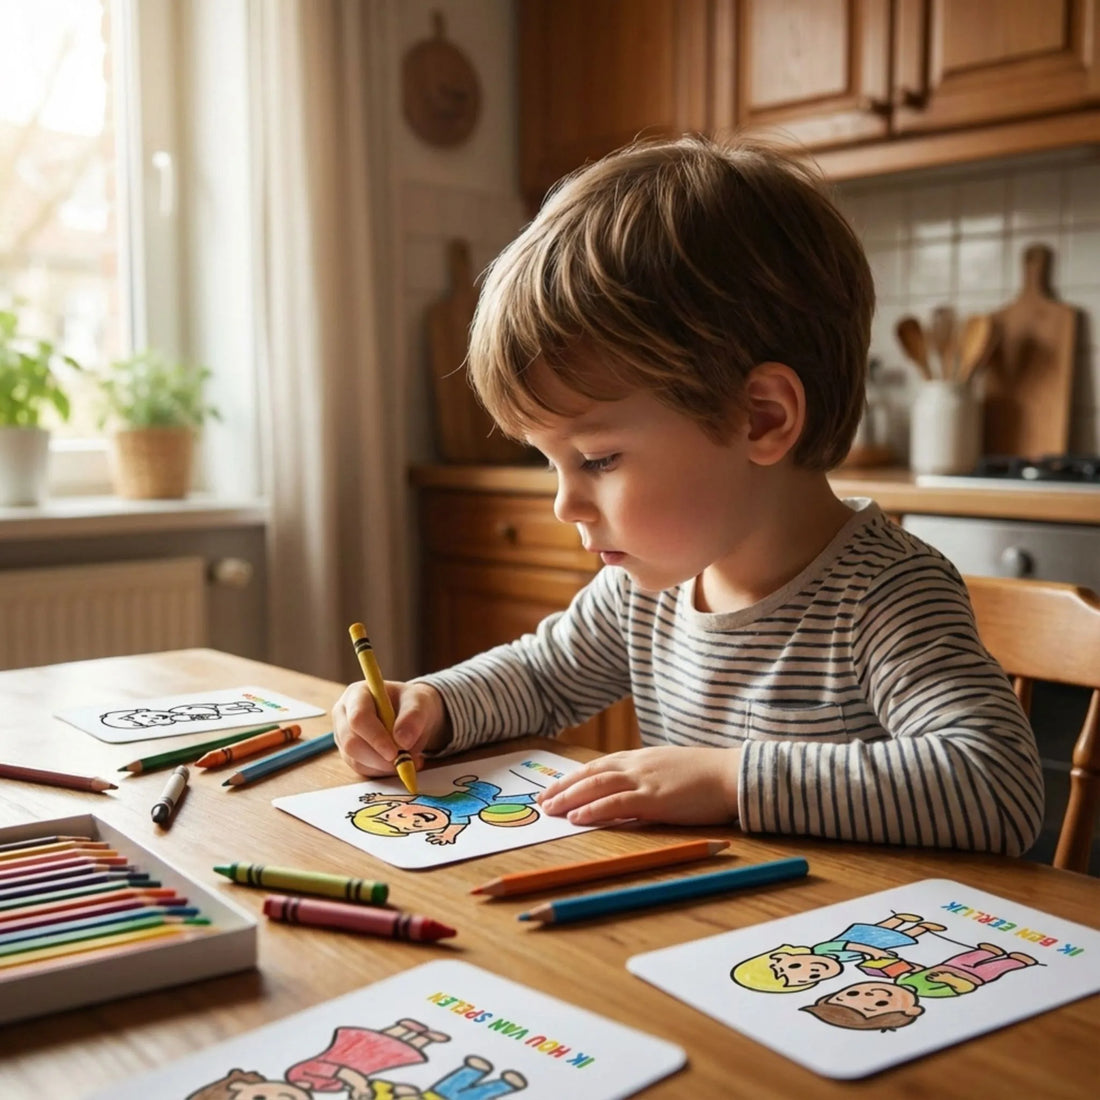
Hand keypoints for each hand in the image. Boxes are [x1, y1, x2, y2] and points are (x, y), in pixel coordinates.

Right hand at [333, 680, 449, 777]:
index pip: (358, 718)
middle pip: (351, 742)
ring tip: (410, 758)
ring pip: (355, 759)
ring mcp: (344, 736)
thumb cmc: (412, 704)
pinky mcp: (350, 754)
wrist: (412, 716)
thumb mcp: (420, 703)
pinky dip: (383, 771)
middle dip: (378, 756)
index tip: (395, 752)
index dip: (375, 737)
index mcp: (357, 694)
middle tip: (404, 760)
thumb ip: (413, 717)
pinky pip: (362, 769)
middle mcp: (344, 714)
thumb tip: (402, 741)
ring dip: (383, 765)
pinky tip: (399, 762)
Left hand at [537, 746, 740, 826]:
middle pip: (590, 774)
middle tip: (542, 800)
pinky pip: (616, 803)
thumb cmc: (707, 775)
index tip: (555, 787)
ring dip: (569, 798)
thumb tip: (633, 791)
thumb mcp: (671, 769)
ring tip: (549, 810)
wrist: (732, 773)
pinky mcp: (654, 798)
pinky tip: (577, 818)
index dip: (574, 777)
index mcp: (641, 758)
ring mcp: (644, 780)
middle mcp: (637, 765)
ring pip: (596, 786)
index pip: (598, 765)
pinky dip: (593, 810)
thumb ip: (650, 776)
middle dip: (563, 787)